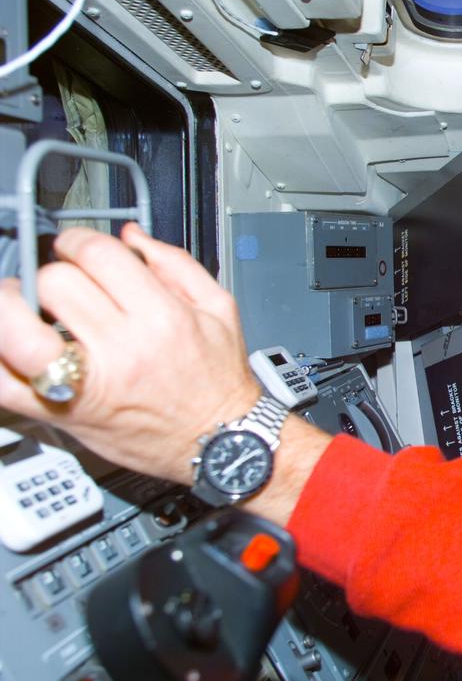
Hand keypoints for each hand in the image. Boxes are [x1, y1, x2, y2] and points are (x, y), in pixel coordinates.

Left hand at [0, 224, 260, 482]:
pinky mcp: (63, 414)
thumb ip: (176, 265)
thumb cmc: (218, 382)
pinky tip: (7, 347)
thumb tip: (130, 238)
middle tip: (59, 282)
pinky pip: (4, 386)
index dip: (78, 240)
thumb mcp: (219, 310)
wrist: (221, 441)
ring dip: (8, 309)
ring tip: (19, 307)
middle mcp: (123, 350)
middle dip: (52, 272)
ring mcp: (88, 384)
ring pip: (15, 332)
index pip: (98, 255)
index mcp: (162, 318)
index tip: (75, 246)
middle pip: (56, 284)